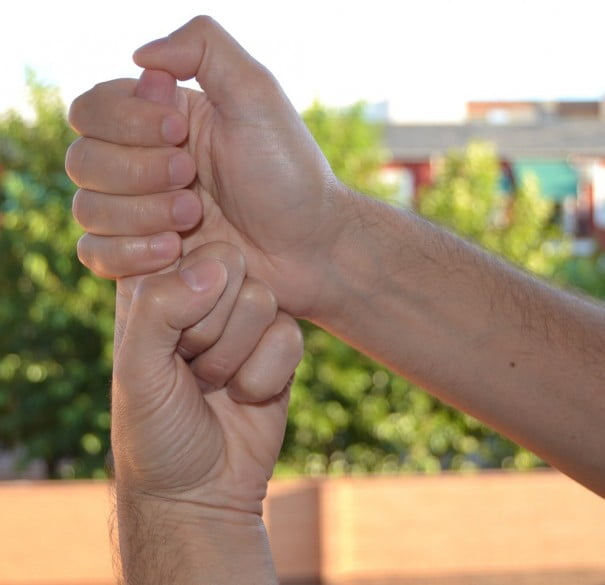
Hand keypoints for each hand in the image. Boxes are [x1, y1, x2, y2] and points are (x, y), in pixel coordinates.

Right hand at [66, 16, 351, 318]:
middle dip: (139, 172)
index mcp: (160, 121)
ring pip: (87, 210)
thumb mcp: (257, 95)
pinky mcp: (146, 259)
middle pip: (83, 162)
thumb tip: (139, 58)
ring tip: (195, 217)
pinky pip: (96, 254)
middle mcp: (143, 165)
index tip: (181, 132)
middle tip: (193, 179)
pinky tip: (174, 250)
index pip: (91, 110)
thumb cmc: (288, 174)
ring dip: (140, 213)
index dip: (126, 122)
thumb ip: (203, 47)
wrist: (308, 247)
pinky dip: (128, 252)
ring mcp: (142, 215)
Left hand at [112, 243, 302, 512]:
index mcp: (159, 288)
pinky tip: (244, 395)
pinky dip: (263, 376)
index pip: (184, 246)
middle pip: (231, 264)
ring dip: (233, 357)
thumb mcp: (136, 369)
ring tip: (213, 383)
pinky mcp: (280, 345)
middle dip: (208, 330)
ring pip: (263, 300)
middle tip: (189, 365)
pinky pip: (290, 335)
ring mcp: (246, 320)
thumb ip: (159, 308)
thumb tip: (216, 267)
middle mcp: (204, 295)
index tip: (168, 341)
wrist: (201, 489)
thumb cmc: (156, 429)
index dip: (181, 294)